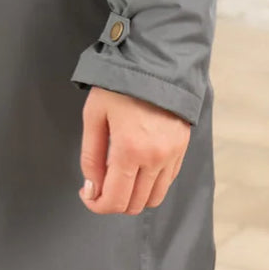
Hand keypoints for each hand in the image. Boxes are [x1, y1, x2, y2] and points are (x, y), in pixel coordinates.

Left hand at [78, 86, 189, 214]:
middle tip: (99, 187)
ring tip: (118, 179)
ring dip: (133, 197)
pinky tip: (136, 171)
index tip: (87, 195)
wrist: (156, 63)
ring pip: (153, 198)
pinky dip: (150, 186)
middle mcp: (155, 159)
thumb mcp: (94, 114)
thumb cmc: (120, 85)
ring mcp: (171, 156)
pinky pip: (166, 183)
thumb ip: (91, 155)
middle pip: (135, 205)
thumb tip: (92, 187)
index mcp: (130, 150)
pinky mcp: (181, 150)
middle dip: (113, 203)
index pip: (115, 200)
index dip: (97, 205)